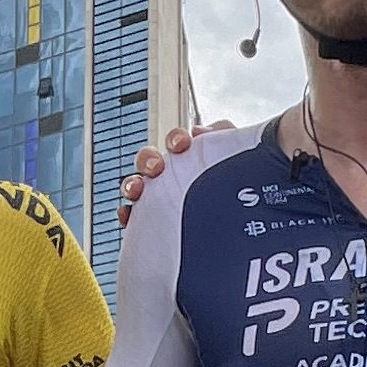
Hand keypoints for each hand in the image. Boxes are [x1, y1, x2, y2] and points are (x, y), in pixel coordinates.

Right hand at [115, 122, 238, 226]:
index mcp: (194, 161)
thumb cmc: (236, 192)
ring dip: (132, 183)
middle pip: (151, 160)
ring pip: (136, 185)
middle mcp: (174, 178)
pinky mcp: (151, 222)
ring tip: (136, 190)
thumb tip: (204, 130)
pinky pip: (131, 215)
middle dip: (148, 159)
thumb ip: (226, 138)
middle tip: (156, 167)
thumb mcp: (237, 161)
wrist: (240, 237)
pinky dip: (126, 213)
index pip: (180, 144)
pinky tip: (128, 214)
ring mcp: (160, 200)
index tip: (182, 144)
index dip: (176, 139)